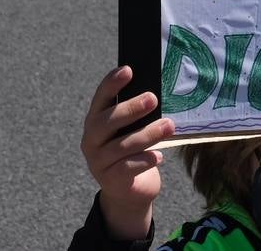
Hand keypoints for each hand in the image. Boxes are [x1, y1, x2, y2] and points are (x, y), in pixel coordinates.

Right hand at [81, 66, 173, 240]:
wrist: (130, 191)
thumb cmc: (134, 150)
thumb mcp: (133, 130)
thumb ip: (138, 114)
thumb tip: (157, 94)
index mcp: (96, 120)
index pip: (100, 98)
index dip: (112, 83)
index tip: (128, 70)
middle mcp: (91, 139)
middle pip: (107, 121)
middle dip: (131, 108)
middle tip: (153, 98)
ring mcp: (98, 161)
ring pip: (121, 145)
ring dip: (148, 134)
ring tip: (169, 126)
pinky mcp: (109, 180)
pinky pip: (127, 168)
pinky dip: (144, 160)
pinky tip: (159, 156)